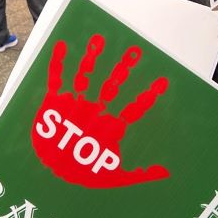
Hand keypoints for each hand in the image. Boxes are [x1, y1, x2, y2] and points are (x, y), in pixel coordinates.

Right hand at [33, 35, 168, 187]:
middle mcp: (95, 110)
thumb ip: (139, 174)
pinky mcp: (55, 104)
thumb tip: (166, 172)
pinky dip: (59, 63)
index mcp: (110, 126)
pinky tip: (63, 46)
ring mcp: (75, 105)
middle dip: (123, 69)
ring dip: (92, 59)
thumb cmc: (84, 173)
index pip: (134, 108)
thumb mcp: (114, 177)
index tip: (163, 82)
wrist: (52, 174)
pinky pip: (57, 80)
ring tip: (98, 40)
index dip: (148, 95)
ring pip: (86, 77)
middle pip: (112, 85)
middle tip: (135, 51)